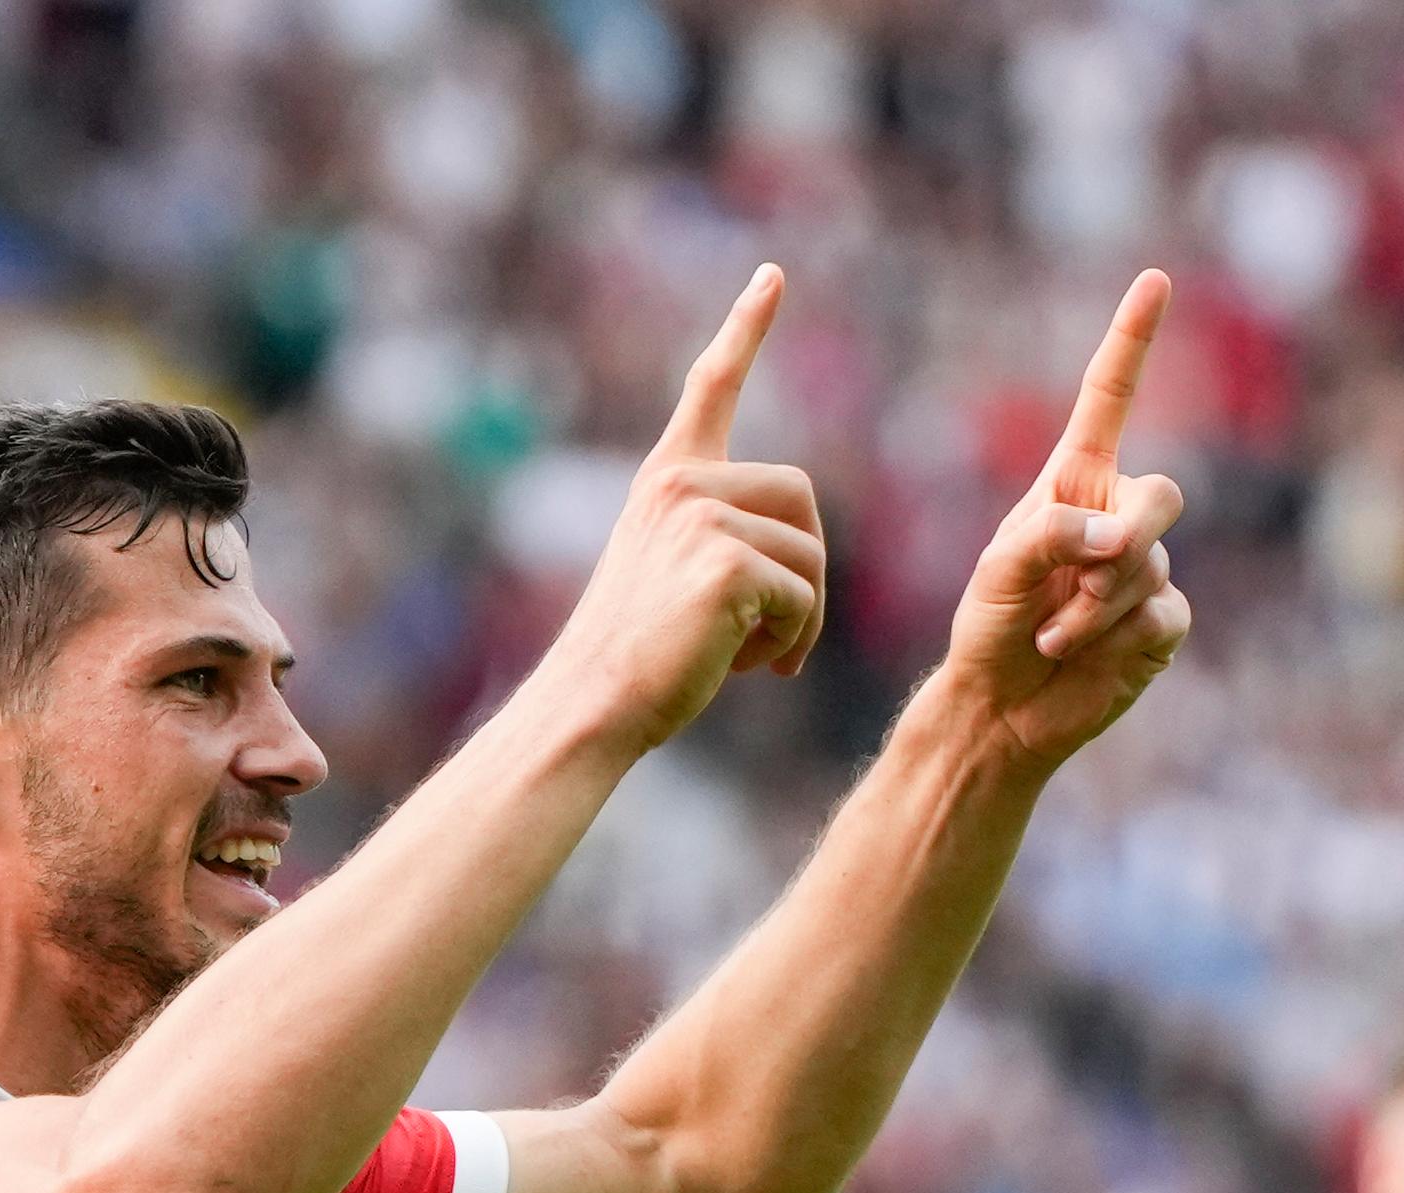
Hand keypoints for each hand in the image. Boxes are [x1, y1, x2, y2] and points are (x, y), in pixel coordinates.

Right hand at [536, 264, 829, 758]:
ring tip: (748, 655)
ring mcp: (702, 516)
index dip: (746, 328)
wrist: (592, 705)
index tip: (772, 275)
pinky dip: (791, 642)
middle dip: (805, 570)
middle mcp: (682, 483)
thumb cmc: (637, 661)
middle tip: (772, 635)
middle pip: (803, 499)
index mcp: (667, 480)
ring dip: (800, 617)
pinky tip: (746, 666)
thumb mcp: (675, 578)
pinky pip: (804, 596)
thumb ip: (727, 545)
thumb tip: (802, 569)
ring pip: (810, 554)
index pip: (712, 386)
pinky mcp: (726, 561)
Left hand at [937, 270, 1190, 773]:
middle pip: (1163, 495)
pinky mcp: (1163, 621)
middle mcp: (1117, 516)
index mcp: (1075, 483)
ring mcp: (1147, 567)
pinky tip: (1080, 654)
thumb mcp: (1000, 569)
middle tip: (1081, 577)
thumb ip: (1053, 536)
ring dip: (1094, 607)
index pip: (1111, 398)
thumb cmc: (990, 626)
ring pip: (1151, 566)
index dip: (1133, 341)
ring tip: (1052, 634)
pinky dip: (1113, 637)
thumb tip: (1118, 541)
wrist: (1001, 705)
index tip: (1154, 280)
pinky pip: (1162, 613)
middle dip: (1124, 539)